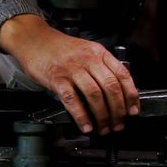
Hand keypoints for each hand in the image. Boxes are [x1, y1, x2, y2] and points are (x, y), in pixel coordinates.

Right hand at [0, 15, 139, 134]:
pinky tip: (86, 126)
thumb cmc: (58, 47)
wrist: (33, 39)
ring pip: (94, 95)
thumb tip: (116, 92)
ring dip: (102, 116)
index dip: (131, 95)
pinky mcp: (57, 78)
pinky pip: (73, 100)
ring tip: (104, 128)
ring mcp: (72, 69)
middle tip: (119, 124)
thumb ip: (100, 66)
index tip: (133, 110)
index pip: (122, 74)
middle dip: (118, 110)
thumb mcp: (85, 49)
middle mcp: (88, 59)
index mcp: (98, 52)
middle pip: (111, 87)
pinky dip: (81, 116)